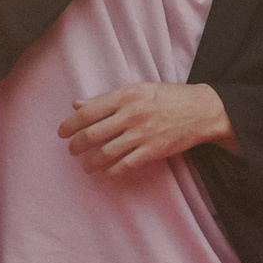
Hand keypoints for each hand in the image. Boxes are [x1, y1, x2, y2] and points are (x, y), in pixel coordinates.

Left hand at [58, 83, 233, 177]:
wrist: (201, 110)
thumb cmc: (167, 97)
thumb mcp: (137, 89)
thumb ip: (106, 98)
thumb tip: (77, 104)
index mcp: (125, 96)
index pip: (89, 111)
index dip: (71, 124)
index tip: (62, 132)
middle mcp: (131, 114)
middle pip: (93, 134)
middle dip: (77, 145)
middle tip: (72, 150)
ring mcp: (142, 134)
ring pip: (106, 152)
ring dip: (91, 162)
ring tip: (86, 166)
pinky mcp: (153, 151)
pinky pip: (125, 165)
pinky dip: (111, 171)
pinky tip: (105, 173)